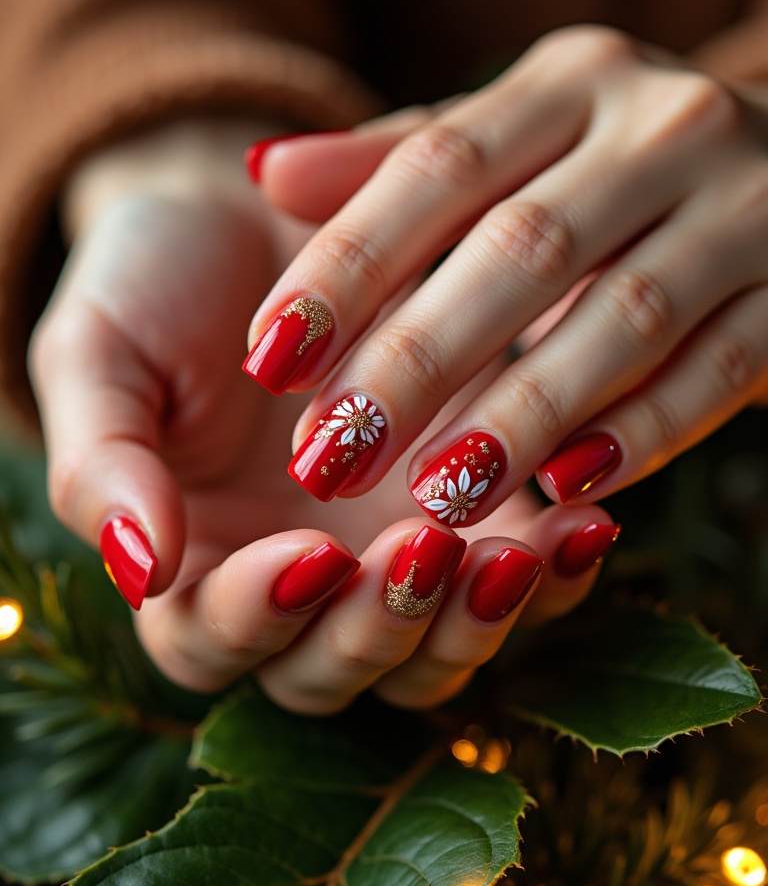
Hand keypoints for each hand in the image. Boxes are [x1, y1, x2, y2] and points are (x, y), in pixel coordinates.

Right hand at [29, 117, 616, 712]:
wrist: (250, 214)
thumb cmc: (155, 281)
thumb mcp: (99, 353)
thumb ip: (101, 461)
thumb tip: (140, 566)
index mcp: (192, 564)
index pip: (215, 641)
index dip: (258, 615)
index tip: (312, 553)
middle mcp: (295, 582)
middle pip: (335, 670)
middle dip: (384, 628)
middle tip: (426, 549)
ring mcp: (384, 555)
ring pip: (434, 652)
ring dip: (477, 619)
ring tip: (521, 552)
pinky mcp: (468, 511)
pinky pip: (513, 575)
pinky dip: (550, 569)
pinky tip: (581, 523)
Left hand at [245, 25, 767, 523]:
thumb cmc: (618, 169)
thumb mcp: (517, 140)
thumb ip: (401, 163)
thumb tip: (266, 173)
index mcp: (570, 84)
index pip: (438, 166)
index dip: (348, 264)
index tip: (269, 356)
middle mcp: (660, 126)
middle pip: (522, 248)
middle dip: (418, 360)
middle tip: (331, 454)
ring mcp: (747, 204)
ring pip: (621, 317)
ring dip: (523, 412)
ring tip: (436, 495)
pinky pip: (718, 370)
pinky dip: (644, 431)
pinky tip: (567, 488)